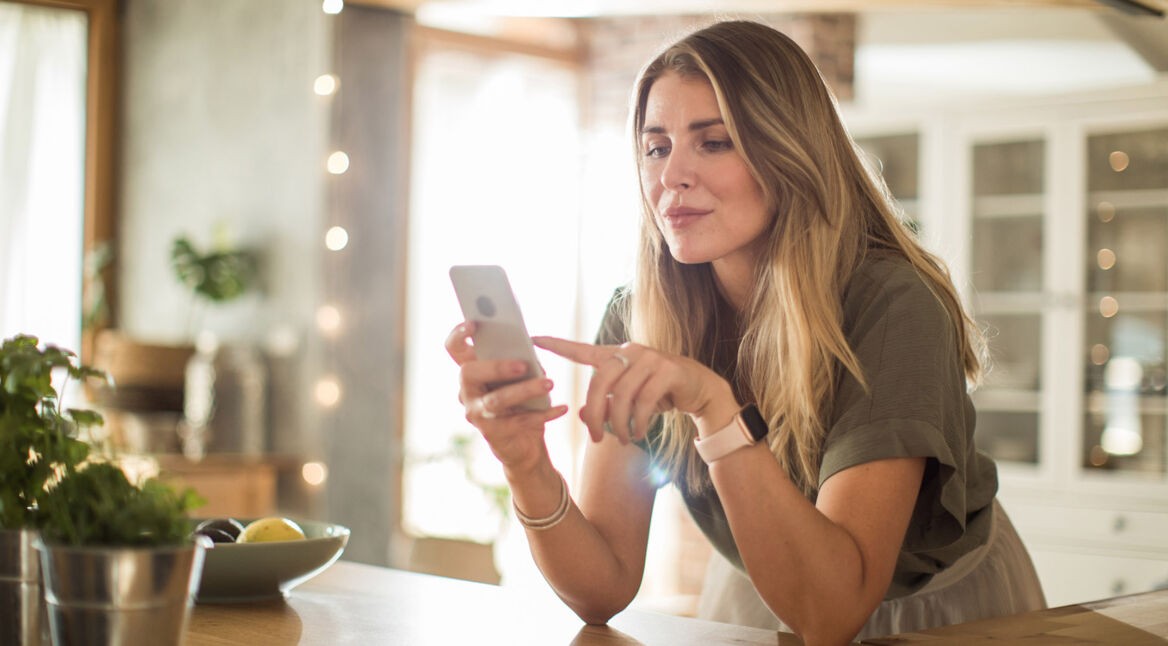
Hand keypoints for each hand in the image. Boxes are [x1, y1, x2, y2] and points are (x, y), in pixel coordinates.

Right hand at [445, 322, 568, 470]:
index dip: (459, 335)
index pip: (454, 349)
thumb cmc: (520, 399)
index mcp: (472, 370)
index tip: (475, 324)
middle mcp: (467, 390)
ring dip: (524, 390)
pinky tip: (562, 408)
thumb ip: (518, 359)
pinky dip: (543, 414)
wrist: (521, 441)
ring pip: (497, 399)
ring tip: (549, 383)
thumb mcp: (519, 375)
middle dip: (496, 366)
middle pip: (470, 372)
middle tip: (523, 365)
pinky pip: (519, 421)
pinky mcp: (492, 433)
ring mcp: (476, 413)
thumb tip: (529, 349)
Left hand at [532, 336, 734, 444]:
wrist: (700, 390)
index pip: (582, 350)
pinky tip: (640, 433)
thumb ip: (605, 405)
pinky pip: (645, 401)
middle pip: (600, 382)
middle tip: (594, 438)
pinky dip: (639, 422)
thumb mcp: (629, 401)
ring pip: (622, 396)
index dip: (558, 345)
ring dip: (621, 424)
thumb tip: (580, 415)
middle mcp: (631, 351)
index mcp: (617, 356)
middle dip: (594, 414)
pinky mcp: (668, 370)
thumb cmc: (660, 394)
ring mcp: (650, 358)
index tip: (533, 339)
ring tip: (625, 439)